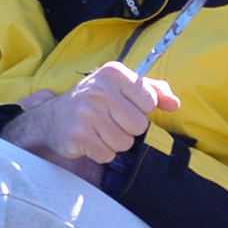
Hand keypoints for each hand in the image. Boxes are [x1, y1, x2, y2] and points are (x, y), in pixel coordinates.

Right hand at [1, 62, 179, 180]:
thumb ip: (152, 91)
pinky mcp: (78, 135)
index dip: (139, 109)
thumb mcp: (121, 87)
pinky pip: (107, 154)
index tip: (121, 106)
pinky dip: (100, 152)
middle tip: (109, 121)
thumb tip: (175, 104)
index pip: (149, 101)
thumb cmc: (94, 101)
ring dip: (114, 142)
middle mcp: (99, 89)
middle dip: (127, 129)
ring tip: (98, 131)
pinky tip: (89, 140)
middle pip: (139, 125)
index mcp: (113, 73)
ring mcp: (87, 112)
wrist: (52, 117)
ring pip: (125, 143)